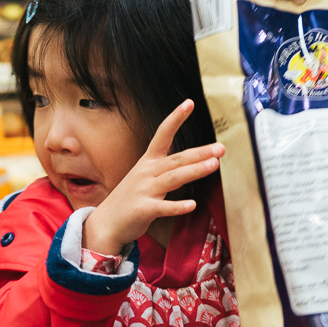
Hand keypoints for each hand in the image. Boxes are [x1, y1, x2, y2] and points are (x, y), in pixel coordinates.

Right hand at [81, 100, 222, 254]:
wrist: (106, 223)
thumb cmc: (130, 200)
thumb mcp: (145, 178)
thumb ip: (166, 170)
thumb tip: (192, 161)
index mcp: (148, 163)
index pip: (162, 134)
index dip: (175, 118)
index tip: (188, 103)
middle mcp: (146, 173)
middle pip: (176, 159)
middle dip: (199, 152)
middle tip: (220, 148)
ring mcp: (144, 190)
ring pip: (173, 178)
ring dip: (194, 171)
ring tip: (213, 165)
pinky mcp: (143, 210)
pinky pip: (162, 207)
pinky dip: (177, 206)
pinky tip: (192, 205)